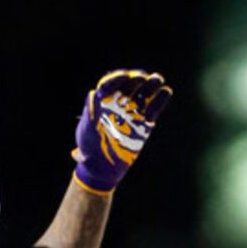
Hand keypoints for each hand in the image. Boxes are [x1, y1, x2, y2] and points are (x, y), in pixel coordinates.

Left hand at [72, 69, 171, 193]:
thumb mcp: (86, 132)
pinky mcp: (147, 119)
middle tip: (137, 89)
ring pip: (150, 85)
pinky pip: (159, 102)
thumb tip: (93, 94)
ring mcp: (136, 107)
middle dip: (137, 79)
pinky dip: (160, 101)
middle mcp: (121, 99)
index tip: (121, 82)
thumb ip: (90, 113)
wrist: (102, 168)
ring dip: (153, 82)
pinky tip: (149, 118)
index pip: (111, 81)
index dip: (116, 79)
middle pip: (133, 79)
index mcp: (103, 98)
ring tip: (151, 90)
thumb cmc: (90, 149)